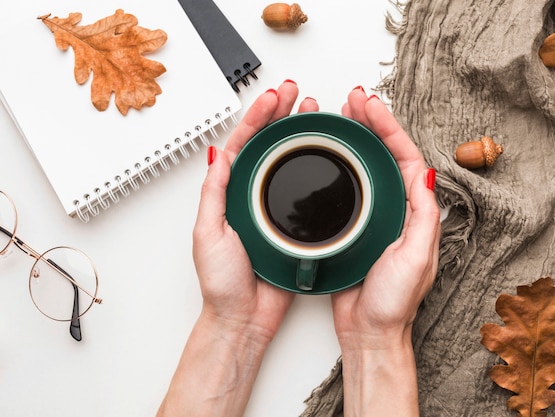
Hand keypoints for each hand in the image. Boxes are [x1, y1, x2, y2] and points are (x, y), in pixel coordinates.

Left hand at [157, 81, 318, 416]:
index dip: (258, 117)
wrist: (244, 318)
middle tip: (295, 93)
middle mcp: (250, 195)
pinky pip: (302, 188)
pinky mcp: (292, 223)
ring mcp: (273, 207)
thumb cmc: (222, 284)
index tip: (274, 98)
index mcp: (227, 193)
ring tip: (310, 111)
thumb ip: (214, 196)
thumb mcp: (208, 235)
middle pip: (266, 145)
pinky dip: (311, 166)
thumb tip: (218, 156)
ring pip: (286, 161)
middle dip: (279, 114)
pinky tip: (321, 152)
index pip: (243, 144)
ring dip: (297, 133)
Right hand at [330, 87, 440, 416]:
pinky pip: (348, 187)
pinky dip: (341, 165)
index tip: (370, 107)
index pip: (405, 157)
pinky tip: (330, 154)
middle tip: (354, 100)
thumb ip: (423, 215)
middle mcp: (398, 210)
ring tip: (344, 116)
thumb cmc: (393, 303)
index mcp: (416, 212)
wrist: (369, 332)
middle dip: (372, 123)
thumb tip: (428, 173)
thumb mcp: (416, 257)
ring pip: (366, 167)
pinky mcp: (353, 227)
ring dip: (357, 138)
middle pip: (386, 155)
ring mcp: (375, 216)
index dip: (388, 127)